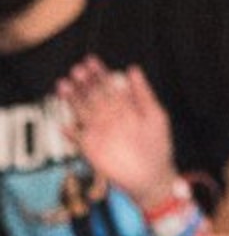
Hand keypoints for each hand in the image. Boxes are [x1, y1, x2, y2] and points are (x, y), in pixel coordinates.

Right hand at [56, 55, 179, 209]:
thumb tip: (132, 68)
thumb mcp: (154, 114)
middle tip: (75, 70)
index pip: (108, 85)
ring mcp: (99, 132)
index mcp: (124, 106)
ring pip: (83, 113)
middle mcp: (108, 117)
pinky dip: (71, 134)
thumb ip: (142, 93)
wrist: (153, 175)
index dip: (99, 73)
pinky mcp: (92, 150)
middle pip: (93, 96)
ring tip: (63, 85)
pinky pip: (78, 140)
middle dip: (84, 83)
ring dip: (73, 101)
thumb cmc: (158, 143)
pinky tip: (64, 125)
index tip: (90, 60)